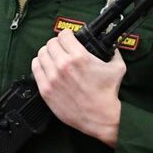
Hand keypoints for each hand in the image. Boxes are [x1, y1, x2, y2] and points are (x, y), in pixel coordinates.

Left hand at [32, 29, 125, 146]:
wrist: (100, 117)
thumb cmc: (108, 94)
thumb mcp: (117, 68)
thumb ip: (113, 52)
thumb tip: (111, 45)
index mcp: (79, 57)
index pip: (63, 35)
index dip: (67, 35)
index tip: (69, 39)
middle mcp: (63, 65)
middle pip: (50, 43)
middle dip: (57, 44)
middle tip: (62, 49)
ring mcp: (52, 77)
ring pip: (41, 54)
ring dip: (47, 54)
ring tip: (53, 58)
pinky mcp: (45, 89)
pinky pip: (35, 68)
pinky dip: (39, 64)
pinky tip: (46, 67)